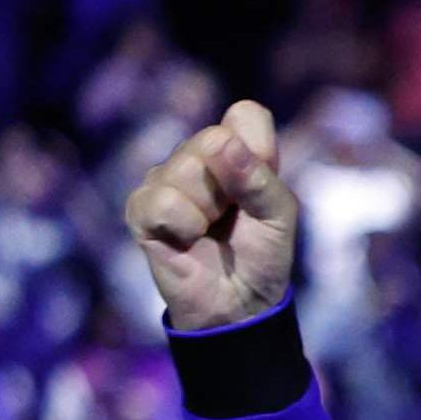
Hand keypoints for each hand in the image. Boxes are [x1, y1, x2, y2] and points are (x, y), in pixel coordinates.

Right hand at [124, 102, 298, 328]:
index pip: (246, 115)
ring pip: (185, 170)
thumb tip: (221, 141)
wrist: (239, 304)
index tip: (261, 186)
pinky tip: (186, 239)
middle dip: (232, 187)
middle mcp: (195, 157)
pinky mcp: (141, 208)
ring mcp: (164, 179)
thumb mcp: (279, 216)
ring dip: (208, 210)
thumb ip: (258, 177)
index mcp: (234, 151)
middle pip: (212, 140)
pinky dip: (184, 226)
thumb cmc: (261, 255)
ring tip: (209, 230)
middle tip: (232, 217)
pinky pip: (162, 201)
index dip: (259, 150)